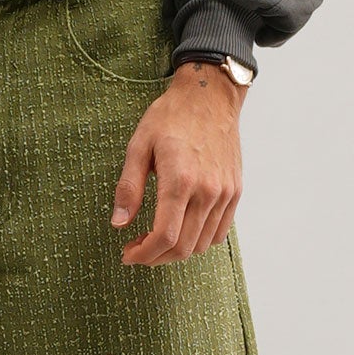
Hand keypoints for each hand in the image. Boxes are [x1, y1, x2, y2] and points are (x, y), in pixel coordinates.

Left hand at [111, 61, 244, 264]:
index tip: (128, 254)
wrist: (209, 96)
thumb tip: (119, 224)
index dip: (144, 254)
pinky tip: (181, 230)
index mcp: (180, 180)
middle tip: (137, 251)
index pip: (165, 236)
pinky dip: (199, 241)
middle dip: (156, 258)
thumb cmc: (171, 117)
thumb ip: (129, 188)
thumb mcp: (139, 146)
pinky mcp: (234, 191)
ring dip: (177, 252)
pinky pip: (219, 232)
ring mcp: (225, 193)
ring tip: (156, 242)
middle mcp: (207, 191)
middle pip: (183, 247)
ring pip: (202, 244)